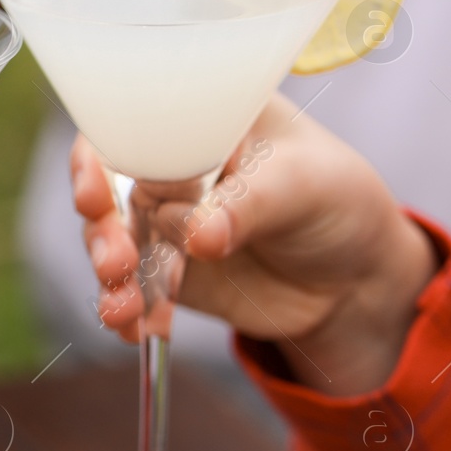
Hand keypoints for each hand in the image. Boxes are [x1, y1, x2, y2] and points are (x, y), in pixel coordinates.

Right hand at [75, 93, 438, 393]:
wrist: (355, 280)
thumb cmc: (337, 202)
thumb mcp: (304, 186)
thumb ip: (248, 204)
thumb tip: (197, 236)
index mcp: (198, 119)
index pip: (128, 123)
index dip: (96, 156)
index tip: (95, 192)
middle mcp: (168, 166)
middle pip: (106, 187)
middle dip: (102, 228)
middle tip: (117, 261)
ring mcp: (162, 220)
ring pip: (110, 241)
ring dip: (109, 275)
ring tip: (123, 307)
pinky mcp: (165, 270)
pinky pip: (131, 288)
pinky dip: (126, 311)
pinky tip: (133, 331)